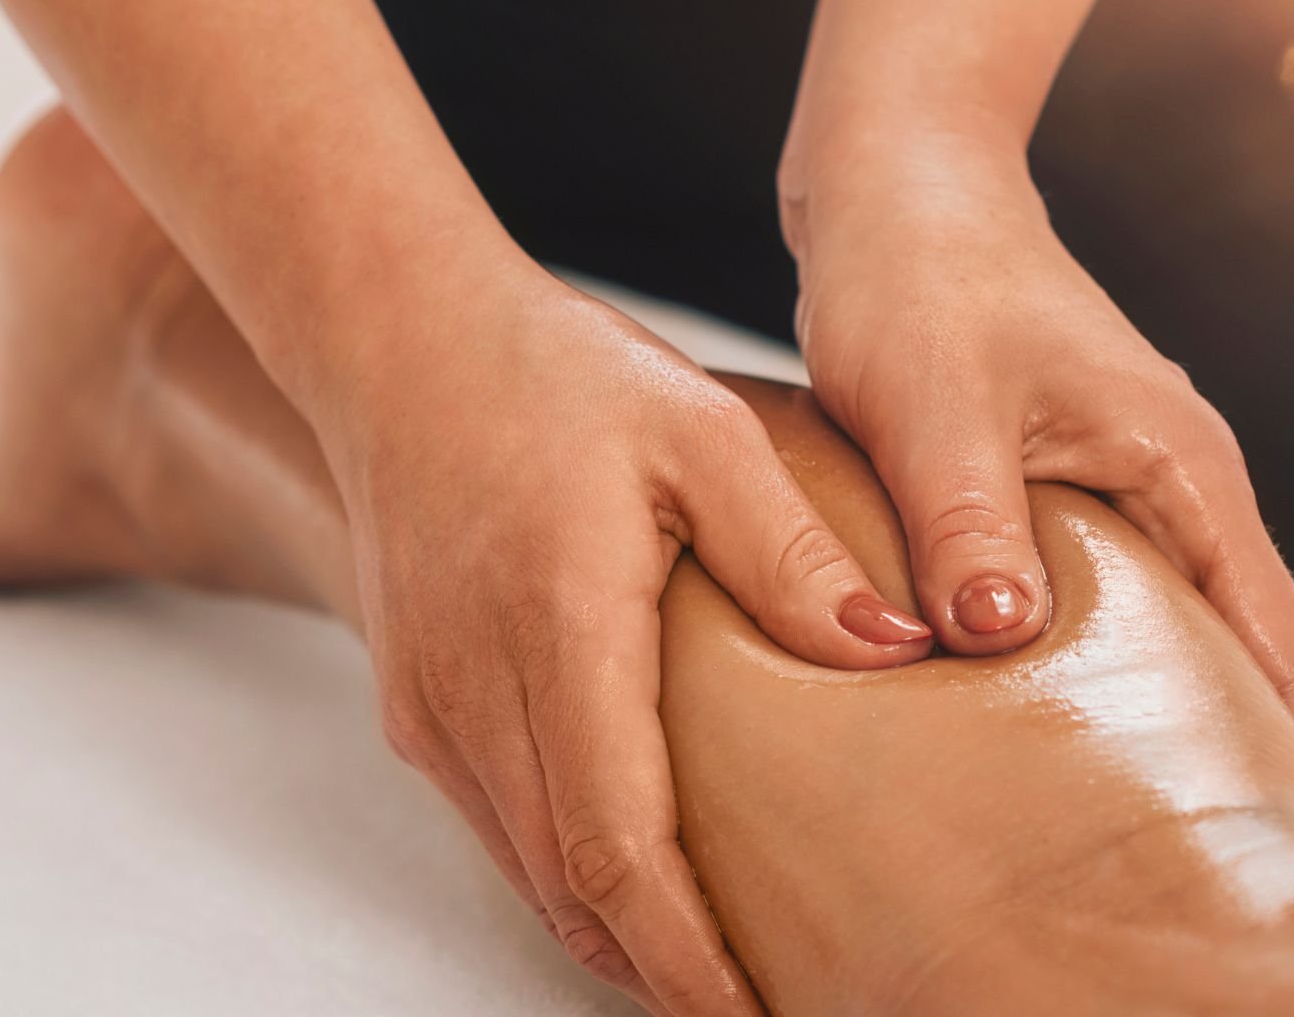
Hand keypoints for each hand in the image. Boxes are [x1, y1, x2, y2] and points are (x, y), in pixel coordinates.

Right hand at [312, 258, 932, 1014]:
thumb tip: (893, 649)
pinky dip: (569, 877)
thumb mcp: (700, 431)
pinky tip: (635, 878)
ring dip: (615, 935)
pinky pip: (498, 825)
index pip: (618, 850)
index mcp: (554, 633)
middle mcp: (474, 694)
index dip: (686, 957)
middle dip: (661, 975)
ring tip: (710, 970)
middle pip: (569, 893)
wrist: (399, 344)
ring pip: (527, 874)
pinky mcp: (417, 704)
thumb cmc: (551, 374)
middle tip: (761, 1009)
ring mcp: (432, 708)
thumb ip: (791, 551)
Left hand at [785, 146, 1293, 850]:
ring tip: (1174, 839)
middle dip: (1263, 765)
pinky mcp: (1065, 485)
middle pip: (1249, 650)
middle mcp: (1175, 482)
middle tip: (1255, 884)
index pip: (1275, 640)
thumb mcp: (934, 401)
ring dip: (1191, 725)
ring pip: (1182, 631)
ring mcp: (1125, 484)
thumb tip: (999, 641)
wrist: (897, 189)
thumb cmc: (918, 278)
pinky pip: (1116, 605)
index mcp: (1179, 465)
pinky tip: (1078, 736)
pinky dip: (1116, 676)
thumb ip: (969, 518)